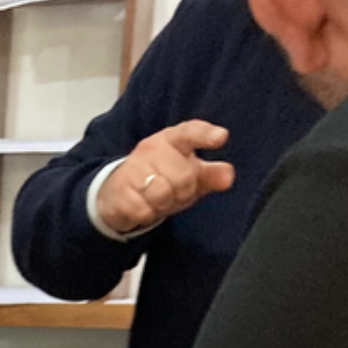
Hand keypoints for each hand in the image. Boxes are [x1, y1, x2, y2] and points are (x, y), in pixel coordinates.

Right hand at [96, 120, 235, 235]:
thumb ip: (212, 175)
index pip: (191, 132)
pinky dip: (147, 214)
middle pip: (183, 176)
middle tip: (173, 192)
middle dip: (182, 193)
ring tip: (157, 200)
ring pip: (161, 193)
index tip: (221, 138)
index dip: (206, 135)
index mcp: (173, 139)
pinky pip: (144, 209)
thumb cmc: (161, 179)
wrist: (119, 193)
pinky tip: (142, 207)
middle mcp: (151, 148)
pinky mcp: (120, 189)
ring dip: (164, 204)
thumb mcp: (190, 175)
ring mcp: (133, 167)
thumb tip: (228, 177)